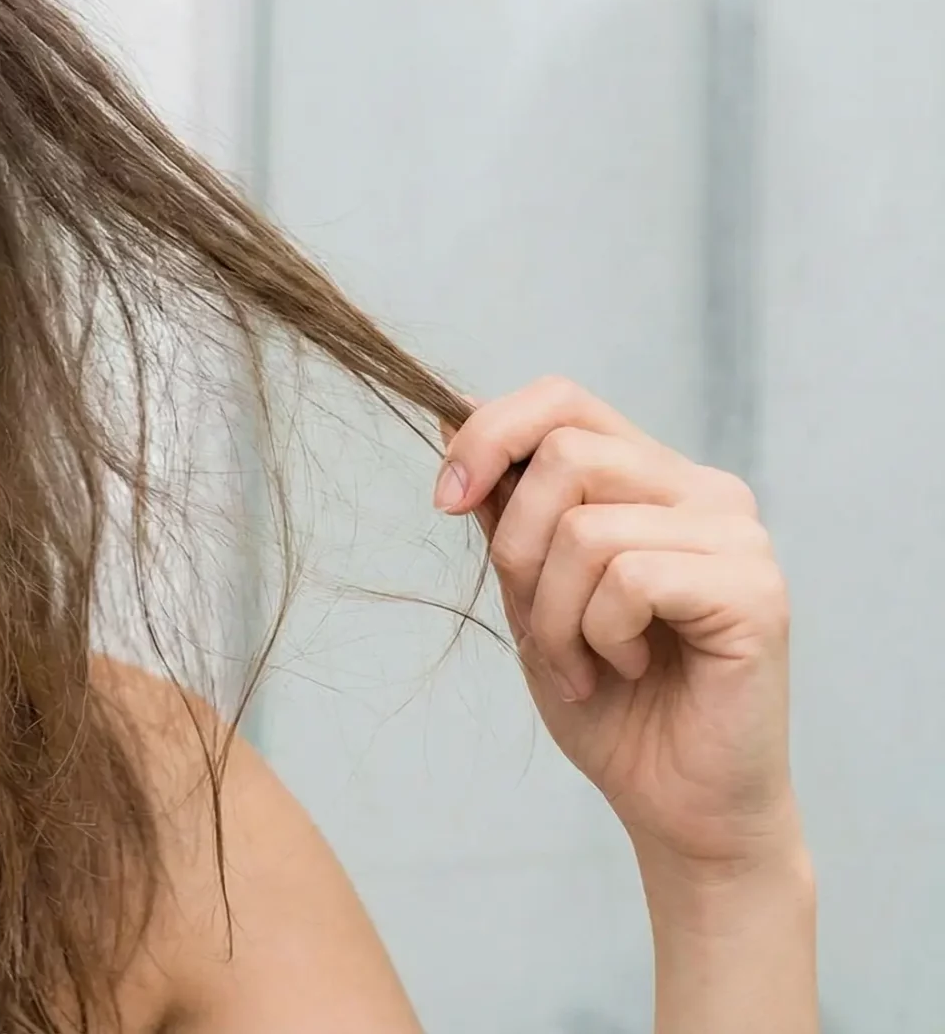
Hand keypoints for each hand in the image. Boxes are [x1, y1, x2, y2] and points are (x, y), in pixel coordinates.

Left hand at [438, 378, 797, 880]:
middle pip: (565, 452)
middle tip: (539, 626)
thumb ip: (506, 512)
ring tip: (585, 663)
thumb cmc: (610, 701)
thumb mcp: (532, 594)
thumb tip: (447, 422)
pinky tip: (630, 668)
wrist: (677, 802)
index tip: (445, 501)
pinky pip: (629, 578)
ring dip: (555, 613)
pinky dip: (600, 635)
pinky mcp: (755, 590)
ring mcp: (738, 537)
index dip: (489, 433)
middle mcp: (706, 492)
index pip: (562, 399)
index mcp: (654, 480)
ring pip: (586, 525)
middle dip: (517, 548)